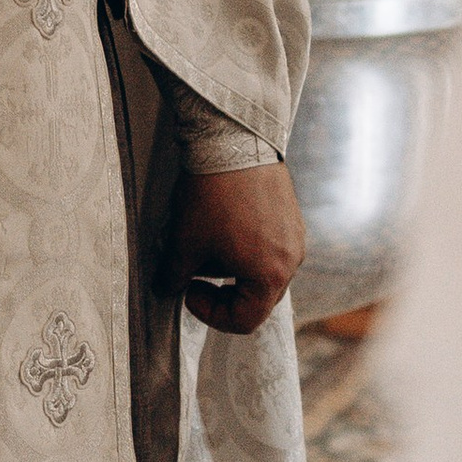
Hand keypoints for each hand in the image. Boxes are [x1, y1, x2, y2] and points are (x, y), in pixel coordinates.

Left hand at [169, 162, 304, 335]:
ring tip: (206, 239)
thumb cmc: (211, 196)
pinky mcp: (291, 214)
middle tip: (194, 271)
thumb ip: (174, 276)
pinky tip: (223, 221)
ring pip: (263, 270)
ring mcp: (296, 235)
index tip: (188, 290)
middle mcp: (292, 260)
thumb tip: (165, 289)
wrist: (233, 140)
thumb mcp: (184, 243)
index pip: (245, 320)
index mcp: (271, 277)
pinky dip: (246, 245)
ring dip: (232, 266)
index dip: (210, 314)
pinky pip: (270, 245)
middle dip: (222, 291)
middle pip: (257, 297)